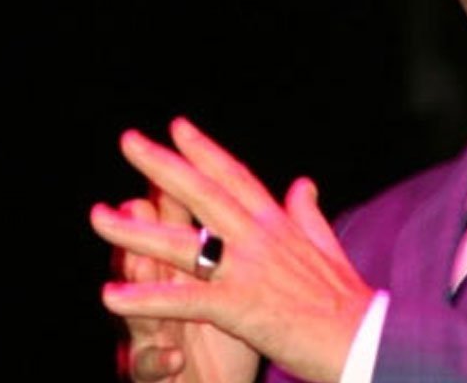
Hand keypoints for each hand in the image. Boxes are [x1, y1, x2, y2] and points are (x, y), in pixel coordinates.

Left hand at [91, 117, 374, 382]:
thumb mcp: (329, 247)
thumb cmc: (351, 301)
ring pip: (183, 243)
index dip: (204, 150)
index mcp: (278, 224)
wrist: (369, 340)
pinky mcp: (241, 307)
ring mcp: (249, 270)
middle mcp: (260, 238)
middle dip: (162, 166)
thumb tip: (303, 182)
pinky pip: (185, 299)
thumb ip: (308, 214)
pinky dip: (147, 297)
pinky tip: (112, 296)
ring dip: (136, 231)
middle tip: (128, 140)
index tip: (176, 126)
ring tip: (98, 218)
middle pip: (202, 193)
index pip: (235, 177)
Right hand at [107, 192, 258, 381]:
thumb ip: (238, 238)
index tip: (178, 149)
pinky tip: (171, 354)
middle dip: (141, 228)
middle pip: (152, 257)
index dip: (179, 189)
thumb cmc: (228, 341)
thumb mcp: (237, 288)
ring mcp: (155, 337)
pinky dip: (158, 359)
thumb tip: (251, 187)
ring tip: (137, 263)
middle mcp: (166, 298)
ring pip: (140, 308)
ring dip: (138, 287)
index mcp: (191, 274)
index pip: (181, 224)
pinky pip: (148, 366)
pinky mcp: (156, 373)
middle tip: (137, 202)